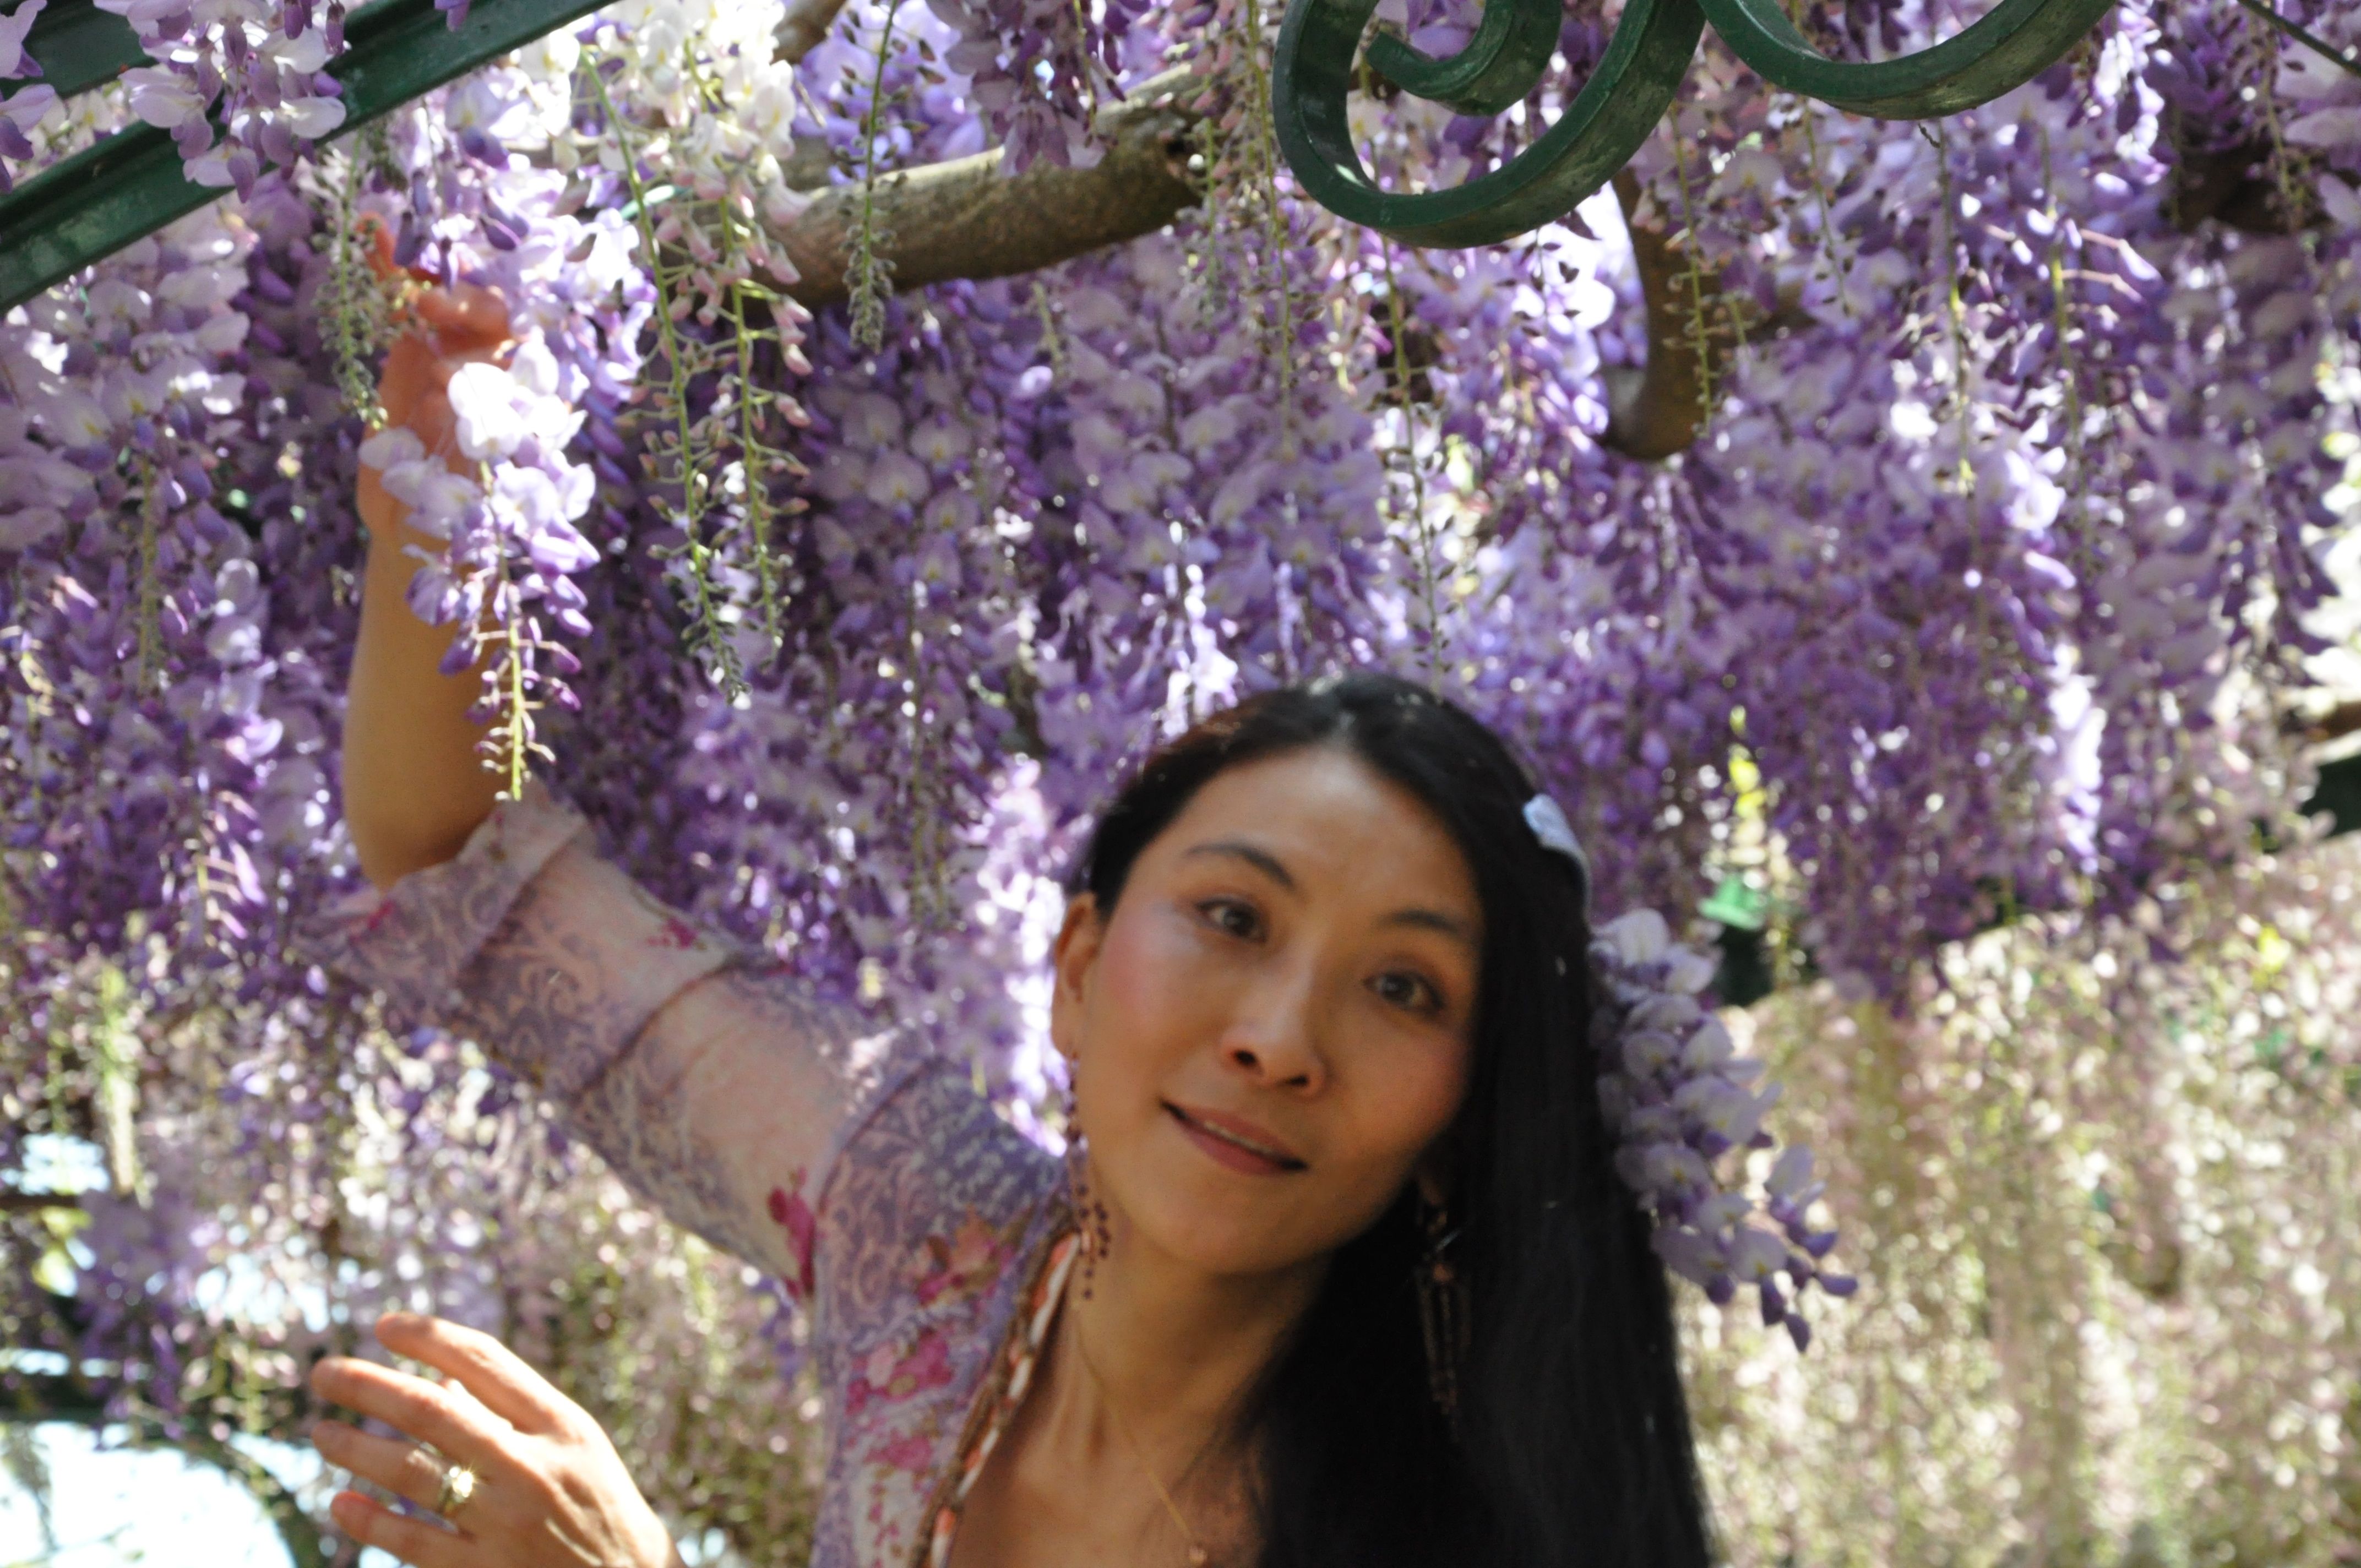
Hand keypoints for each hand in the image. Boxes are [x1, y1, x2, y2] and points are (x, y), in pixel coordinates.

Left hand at [308, 1311, 682, 1567]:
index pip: (486, 1361)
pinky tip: (339, 1503)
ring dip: (355, 1448)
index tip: (383, 1325)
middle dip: (369, 1385)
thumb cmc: (596, 1505)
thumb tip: (438, 1378)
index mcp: (562, 1424)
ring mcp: (507, 1522)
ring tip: (320, 1431)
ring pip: (412, 1473)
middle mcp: (534, 1466)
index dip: (429, 1338)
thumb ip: (514, 1413)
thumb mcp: (575, 1447)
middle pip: (434, 1411)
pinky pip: (413, 1541)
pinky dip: (370, 1520)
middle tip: (324, 1372)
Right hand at [356, 219, 512, 540]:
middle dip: (461, 303)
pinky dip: (392, 272)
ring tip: (387, 244)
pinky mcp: (414, 354)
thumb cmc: (462, 525)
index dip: (493, 326)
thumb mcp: (473, 498)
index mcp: (527, 401)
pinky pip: (407, 308)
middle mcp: (497, 370)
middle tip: (428, 308)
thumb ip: (467, 446)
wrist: (418, 533)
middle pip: (491, 314)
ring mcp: (455, 356)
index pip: (524, 345)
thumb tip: (446, 395)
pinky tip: (372, 232)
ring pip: (448, 301)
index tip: (454, 331)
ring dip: (422, 270)